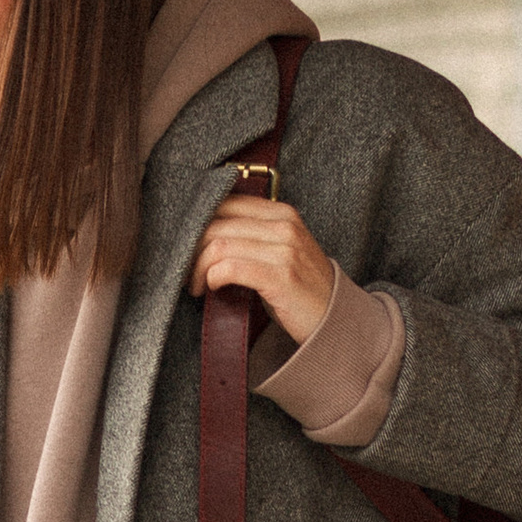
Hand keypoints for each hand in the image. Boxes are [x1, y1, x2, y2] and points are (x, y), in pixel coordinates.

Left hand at [189, 192, 337, 347]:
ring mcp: (284, 249)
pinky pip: (230, 268)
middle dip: (192, 249)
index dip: (198, 223)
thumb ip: (251, 235)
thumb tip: (202, 233)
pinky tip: (212, 288)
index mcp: (282, 213)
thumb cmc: (300, 288)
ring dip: (197, 267)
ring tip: (196, 284)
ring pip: (219, 245)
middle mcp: (284, 225)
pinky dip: (212, 278)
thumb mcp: (279, 251)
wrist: (335, 319)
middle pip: (217, 223)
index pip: (226, 202)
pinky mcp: (280, 276)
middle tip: (186, 271)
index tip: (188, 246)